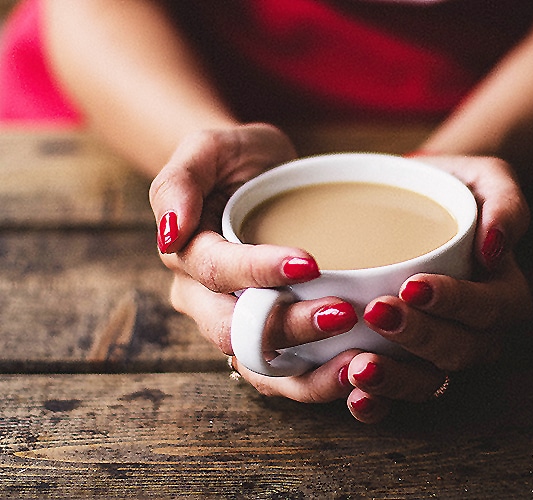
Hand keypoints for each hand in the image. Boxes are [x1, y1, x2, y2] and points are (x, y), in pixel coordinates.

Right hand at [150, 124, 357, 391]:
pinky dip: (317, 382)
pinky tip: (357, 372)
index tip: (311, 263)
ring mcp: (237, 324)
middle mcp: (205, 300)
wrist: (258, 178)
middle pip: (238, 330)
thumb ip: (180, 180)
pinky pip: (285, 375)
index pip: (217, 271)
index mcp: (187, 255)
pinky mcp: (271, 338)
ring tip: (357, 361)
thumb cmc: (235, 160)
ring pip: (260, 367)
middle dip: (291, 328)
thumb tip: (170, 232)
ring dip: (307, 373)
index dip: (259, 271)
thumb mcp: (208, 148)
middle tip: (344, 313)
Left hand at [344, 155, 531, 422]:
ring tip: (360, 367)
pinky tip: (353, 395)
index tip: (414, 285)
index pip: (490, 309)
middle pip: (460, 351)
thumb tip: (495, 248)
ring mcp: (440, 354)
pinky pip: (398, 394)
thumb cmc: (451, 189)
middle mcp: (477, 333)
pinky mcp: (405, 363)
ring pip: (430, 382)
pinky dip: (378, 403)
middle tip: (379, 314)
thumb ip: (505, 203)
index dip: (456, 303)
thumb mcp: (486, 178)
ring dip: (396, 381)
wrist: (409, 203)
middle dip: (420, 338)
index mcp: (503, 294)